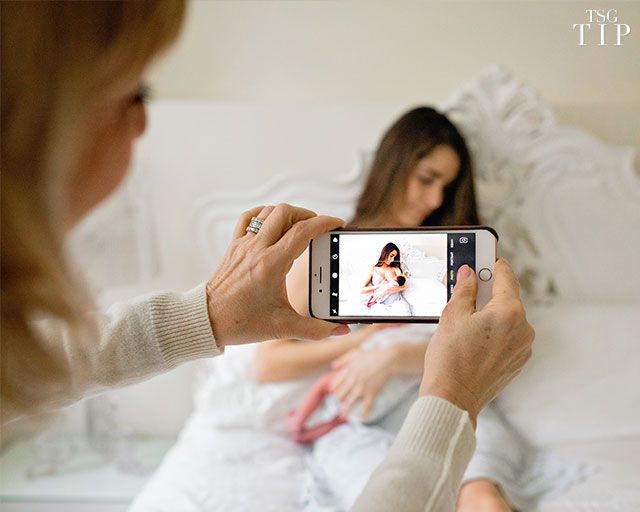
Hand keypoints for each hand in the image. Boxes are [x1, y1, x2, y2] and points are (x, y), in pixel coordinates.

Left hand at [205, 204, 350, 346]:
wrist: (207, 320)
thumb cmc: (242, 323)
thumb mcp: (283, 327)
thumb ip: (316, 330)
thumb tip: (342, 329)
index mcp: (271, 264)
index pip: (302, 232)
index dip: (324, 223)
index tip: (337, 224)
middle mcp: (257, 249)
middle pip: (286, 213)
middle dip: (308, 215)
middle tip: (319, 227)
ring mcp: (243, 245)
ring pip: (268, 212)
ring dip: (288, 214)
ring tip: (300, 226)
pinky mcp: (234, 246)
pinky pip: (248, 218)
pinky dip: (264, 214)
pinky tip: (273, 223)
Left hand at [329, 347, 394, 419]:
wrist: (388, 359)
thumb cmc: (372, 355)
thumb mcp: (355, 353)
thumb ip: (343, 360)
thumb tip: (333, 366)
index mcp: (347, 372)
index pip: (334, 385)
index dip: (334, 391)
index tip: (336, 393)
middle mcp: (352, 381)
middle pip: (340, 396)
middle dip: (339, 401)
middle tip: (340, 403)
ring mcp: (362, 388)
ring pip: (349, 404)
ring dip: (345, 411)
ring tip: (343, 416)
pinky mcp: (372, 393)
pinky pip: (366, 407)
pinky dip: (364, 414)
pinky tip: (362, 417)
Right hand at [419, 259, 534, 425]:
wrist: (452, 399)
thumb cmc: (449, 358)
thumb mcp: (452, 315)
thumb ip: (464, 289)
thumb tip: (469, 273)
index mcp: (510, 312)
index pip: (506, 278)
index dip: (496, 265)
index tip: (489, 256)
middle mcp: (524, 329)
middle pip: (508, 299)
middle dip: (489, 292)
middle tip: (470, 285)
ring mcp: (523, 348)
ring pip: (508, 319)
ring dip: (491, 313)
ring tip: (467, 316)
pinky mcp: (517, 363)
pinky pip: (508, 337)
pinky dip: (494, 331)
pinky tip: (474, 336)